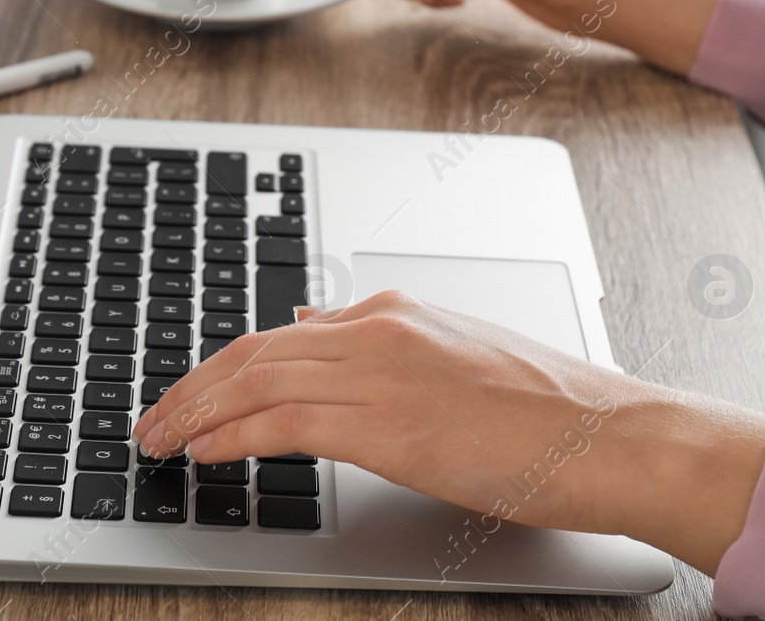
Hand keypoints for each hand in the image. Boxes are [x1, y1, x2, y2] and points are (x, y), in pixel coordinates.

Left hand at [132, 291, 764, 574]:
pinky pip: (282, 422)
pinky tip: (203, 452)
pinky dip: (230, 435)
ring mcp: (379, 372)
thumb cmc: (549, 410)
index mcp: (394, 313)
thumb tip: (310, 332)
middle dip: (192, 388)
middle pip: (252, 352)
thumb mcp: (454, 355)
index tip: (192, 392)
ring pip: (255, 382)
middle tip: (152, 417)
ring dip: (195, 412)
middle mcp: (377, 330)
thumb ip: (379, 343)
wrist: (612, 435)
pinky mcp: (385, 422)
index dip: (223, 366)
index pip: (280, 335)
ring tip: (159, 439)